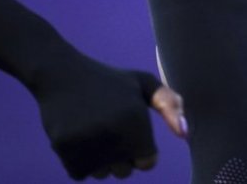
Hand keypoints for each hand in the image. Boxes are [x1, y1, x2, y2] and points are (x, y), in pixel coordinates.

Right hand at [32, 55, 185, 179]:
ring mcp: (87, 141)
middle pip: (124, 171)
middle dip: (121, 156)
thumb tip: (185, 134)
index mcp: (136, 119)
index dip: (140, 149)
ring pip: (102, 173)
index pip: (147, 162)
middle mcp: (113, 133)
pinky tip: (78, 135)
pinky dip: (79, 160)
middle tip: (109, 126)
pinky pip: (80, 172)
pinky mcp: (64, 148)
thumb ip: (170, 105)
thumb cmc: (109, 80)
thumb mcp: (143, 83)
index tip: (130, 129)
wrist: (61, 73)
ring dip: (100, 160)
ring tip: (93, 129)